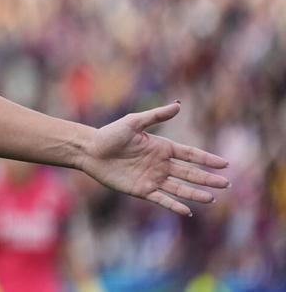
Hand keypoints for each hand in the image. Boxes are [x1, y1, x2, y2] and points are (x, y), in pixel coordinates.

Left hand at [81, 102, 228, 215]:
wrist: (90, 150)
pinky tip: (187, 211)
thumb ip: (156, 116)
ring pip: (179, 188)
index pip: (190, 154)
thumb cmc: (110, 134)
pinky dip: (174, 205)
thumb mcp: (133, 122)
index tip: (225, 164)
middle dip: (207, 179)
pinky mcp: (142, 190)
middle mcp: (160, 164)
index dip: (207, 159)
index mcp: (162, 147)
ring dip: (195, 193)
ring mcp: (153, 178)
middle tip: (225, 183)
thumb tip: (179, 105)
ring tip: (211, 198)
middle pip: (189, 173)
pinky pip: (162, 199)